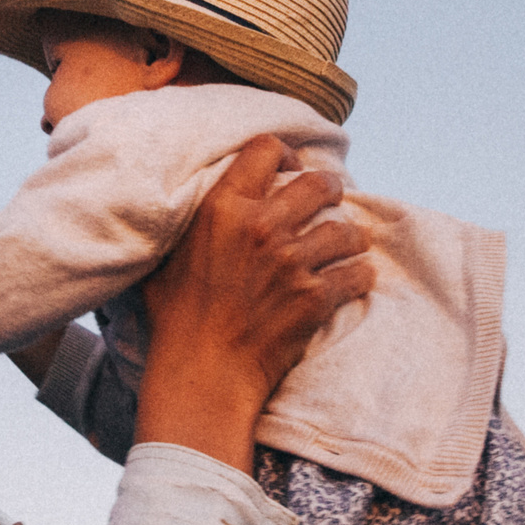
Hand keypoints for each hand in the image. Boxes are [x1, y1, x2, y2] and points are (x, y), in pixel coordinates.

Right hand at [134, 137, 372, 469]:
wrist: (202, 374)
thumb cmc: (175, 321)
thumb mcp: (166, 259)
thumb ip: (187, 226)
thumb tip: (182, 208)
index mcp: (222, 208)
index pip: (266, 149)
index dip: (284, 155)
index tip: (288, 170)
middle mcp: (262, 227)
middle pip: (319, 182)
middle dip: (329, 188)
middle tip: (329, 199)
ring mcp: (293, 263)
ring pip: (346, 229)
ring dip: (349, 236)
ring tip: (346, 243)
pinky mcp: (315, 297)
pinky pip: (357, 273)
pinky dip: (359, 275)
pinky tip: (353, 278)